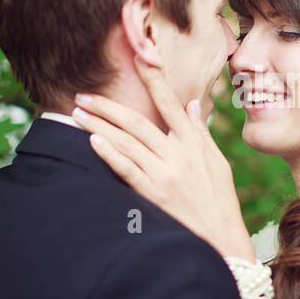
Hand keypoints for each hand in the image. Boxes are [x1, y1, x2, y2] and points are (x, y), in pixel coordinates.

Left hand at [72, 55, 254, 261]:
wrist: (222, 240)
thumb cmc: (219, 201)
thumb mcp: (217, 163)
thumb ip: (200, 133)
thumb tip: (190, 105)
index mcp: (194, 143)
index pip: (170, 103)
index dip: (153, 79)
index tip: (138, 58)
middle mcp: (179, 154)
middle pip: (137, 121)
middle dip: (107, 107)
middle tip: (83, 95)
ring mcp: (165, 174)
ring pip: (127, 142)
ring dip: (99, 126)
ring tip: (77, 115)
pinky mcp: (154, 194)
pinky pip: (127, 169)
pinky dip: (110, 154)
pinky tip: (93, 141)